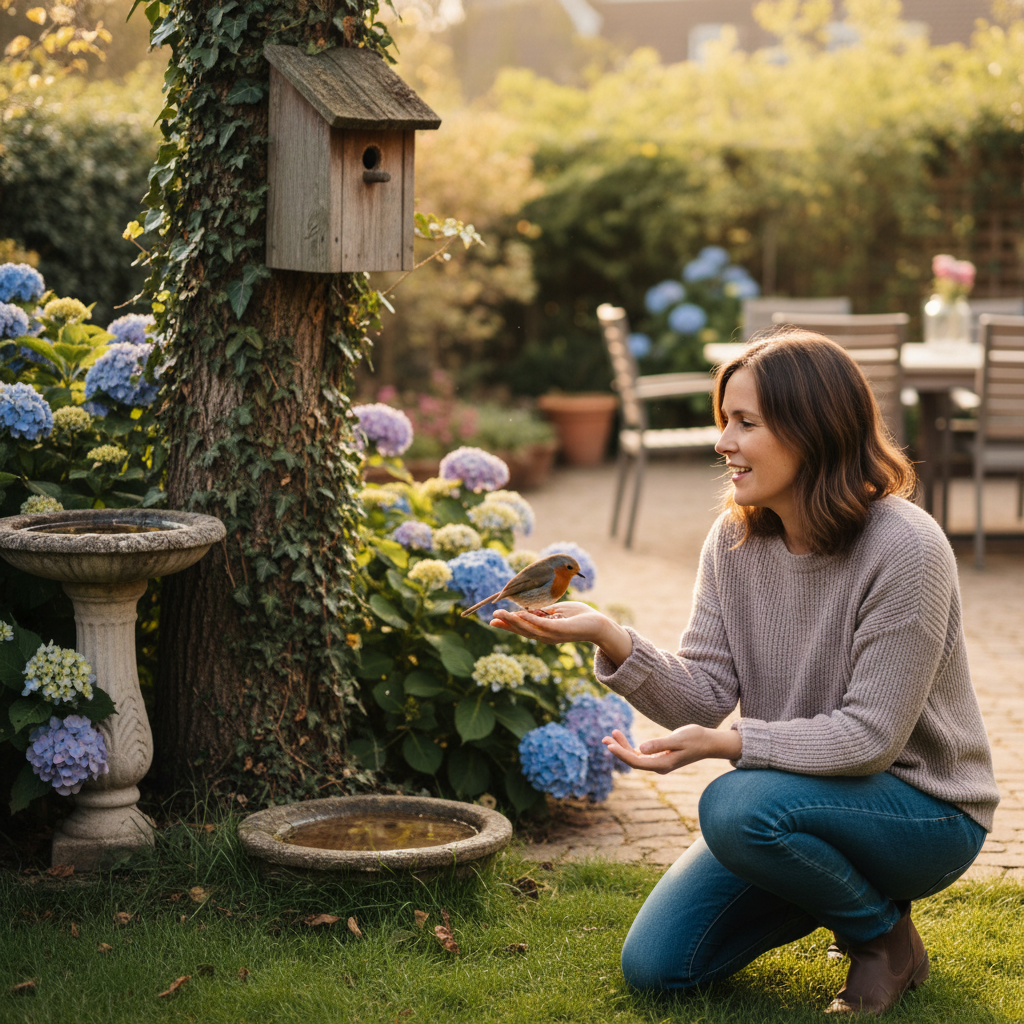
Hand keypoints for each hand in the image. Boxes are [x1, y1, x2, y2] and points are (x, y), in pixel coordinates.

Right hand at [490, 602, 621, 646]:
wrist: (599, 623)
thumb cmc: (580, 616)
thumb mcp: (558, 612)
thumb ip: (544, 612)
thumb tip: (529, 610)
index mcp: (544, 631)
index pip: (523, 628)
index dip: (508, 624)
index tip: (493, 620)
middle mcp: (546, 636)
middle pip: (522, 630)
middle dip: (506, 624)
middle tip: (492, 617)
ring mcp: (552, 634)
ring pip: (528, 629)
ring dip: (513, 621)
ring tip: (500, 614)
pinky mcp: (560, 630)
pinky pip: (542, 625)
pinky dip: (530, 619)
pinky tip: (520, 614)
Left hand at [602, 725, 741, 773]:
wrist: (708, 743)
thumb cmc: (696, 738)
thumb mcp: (678, 738)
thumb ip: (659, 744)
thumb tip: (641, 748)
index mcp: (663, 764)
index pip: (636, 761)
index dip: (621, 754)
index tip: (609, 745)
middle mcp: (659, 767)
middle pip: (633, 760)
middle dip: (618, 750)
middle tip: (604, 738)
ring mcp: (659, 763)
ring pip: (635, 757)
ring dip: (622, 747)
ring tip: (610, 735)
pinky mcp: (659, 757)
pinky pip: (640, 754)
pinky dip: (630, 746)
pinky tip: (621, 738)